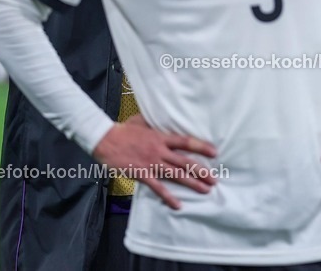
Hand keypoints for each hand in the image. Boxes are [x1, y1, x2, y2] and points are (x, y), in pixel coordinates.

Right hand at [92, 114, 217, 209]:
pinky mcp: (142, 174)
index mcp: (161, 137)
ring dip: (192, 183)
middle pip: (186, 162)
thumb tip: (164, 117)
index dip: (202, 147)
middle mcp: (160, 151)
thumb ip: (156, 123)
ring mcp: (151, 163)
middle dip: (202, 171)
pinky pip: (158, 187)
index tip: (215, 152)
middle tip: (214, 179)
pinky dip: (169, 196)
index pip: (186, 142)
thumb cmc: (123, 129)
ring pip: (176, 175)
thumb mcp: (143, 121)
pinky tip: (178, 204)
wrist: (105, 139)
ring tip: (205, 190)